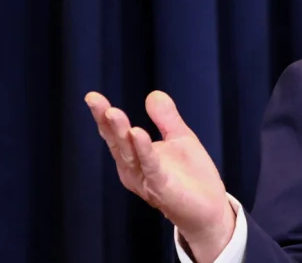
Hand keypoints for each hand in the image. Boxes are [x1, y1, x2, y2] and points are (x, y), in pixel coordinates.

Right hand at [85, 90, 236, 260]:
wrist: (210, 208)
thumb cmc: (191, 176)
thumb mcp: (179, 138)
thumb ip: (166, 118)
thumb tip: (153, 94)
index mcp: (134, 156)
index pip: (115, 133)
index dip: (102, 115)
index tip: (92, 96)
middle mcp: (133, 169)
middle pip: (117, 142)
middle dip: (107, 122)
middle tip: (96, 101)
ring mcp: (145, 180)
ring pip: (129, 154)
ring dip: (121, 132)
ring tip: (113, 112)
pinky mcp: (161, 189)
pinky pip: (151, 167)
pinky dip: (143, 150)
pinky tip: (137, 133)